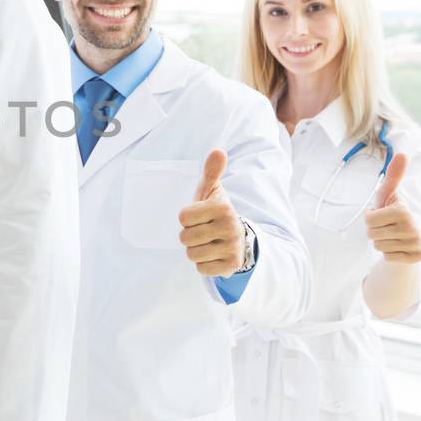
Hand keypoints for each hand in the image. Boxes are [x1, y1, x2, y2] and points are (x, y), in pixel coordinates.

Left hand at [178, 150, 246, 276]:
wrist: (238, 237)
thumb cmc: (215, 211)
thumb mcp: (211, 191)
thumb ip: (211, 171)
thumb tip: (217, 151)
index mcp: (223, 207)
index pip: (182, 217)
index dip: (186, 218)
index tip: (199, 216)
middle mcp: (230, 227)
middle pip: (185, 238)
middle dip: (189, 236)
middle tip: (202, 231)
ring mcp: (232, 247)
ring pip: (192, 254)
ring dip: (195, 250)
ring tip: (207, 242)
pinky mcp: (231, 265)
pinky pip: (202, 269)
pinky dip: (204, 264)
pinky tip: (213, 254)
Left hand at [365, 153, 420, 262]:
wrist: (409, 238)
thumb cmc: (393, 214)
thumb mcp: (389, 195)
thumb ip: (393, 176)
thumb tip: (402, 153)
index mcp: (403, 210)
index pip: (368, 219)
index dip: (371, 218)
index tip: (381, 215)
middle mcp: (413, 226)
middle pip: (371, 234)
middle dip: (375, 231)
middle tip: (387, 227)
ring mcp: (417, 243)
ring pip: (378, 246)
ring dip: (381, 243)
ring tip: (392, 237)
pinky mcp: (418, 257)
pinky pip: (388, 257)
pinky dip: (389, 254)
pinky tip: (399, 248)